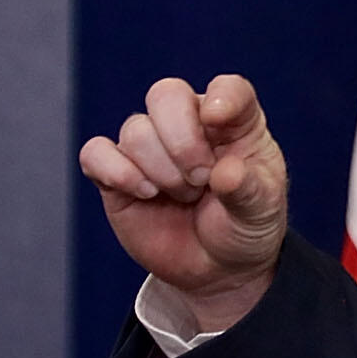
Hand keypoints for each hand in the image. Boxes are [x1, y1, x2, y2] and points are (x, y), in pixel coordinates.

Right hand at [78, 74, 289, 330]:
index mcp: (235, 123)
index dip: (222, 98)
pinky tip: (144, 193)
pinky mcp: (115, 173)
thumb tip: (225, 173)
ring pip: (135, 129)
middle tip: (200, 179)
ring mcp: (151, 146)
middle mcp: (190, 124)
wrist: (216, 267)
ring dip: (159, 168)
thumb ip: (248, 190)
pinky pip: (95, 152)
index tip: (218, 121)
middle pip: (167, 94)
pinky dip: (114, 171)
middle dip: (181, 139)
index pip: (228, 89)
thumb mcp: (260, 212)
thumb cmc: (244, 225)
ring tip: (184, 196)